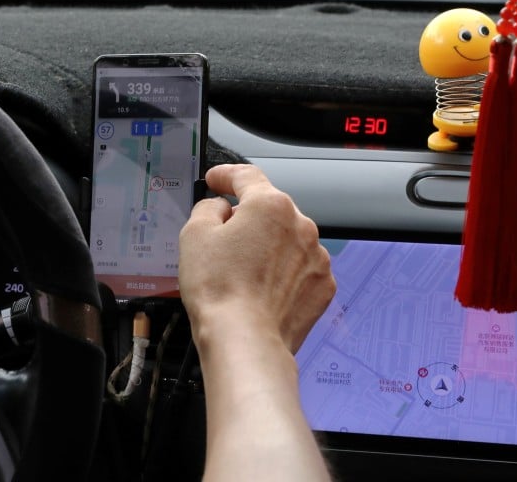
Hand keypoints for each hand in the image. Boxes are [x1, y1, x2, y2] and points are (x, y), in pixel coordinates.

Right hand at [179, 164, 335, 352]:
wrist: (245, 340)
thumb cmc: (219, 290)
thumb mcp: (194, 235)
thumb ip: (208, 208)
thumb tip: (220, 209)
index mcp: (270, 205)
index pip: (246, 176)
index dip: (226, 175)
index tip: (217, 180)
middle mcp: (301, 225)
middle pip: (269, 210)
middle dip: (247, 219)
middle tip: (222, 239)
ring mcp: (317, 257)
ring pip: (287, 240)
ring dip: (267, 247)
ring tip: (241, 272)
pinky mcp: (322, 286)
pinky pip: (300, 268)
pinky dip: (283, 273)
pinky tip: (262, 289)